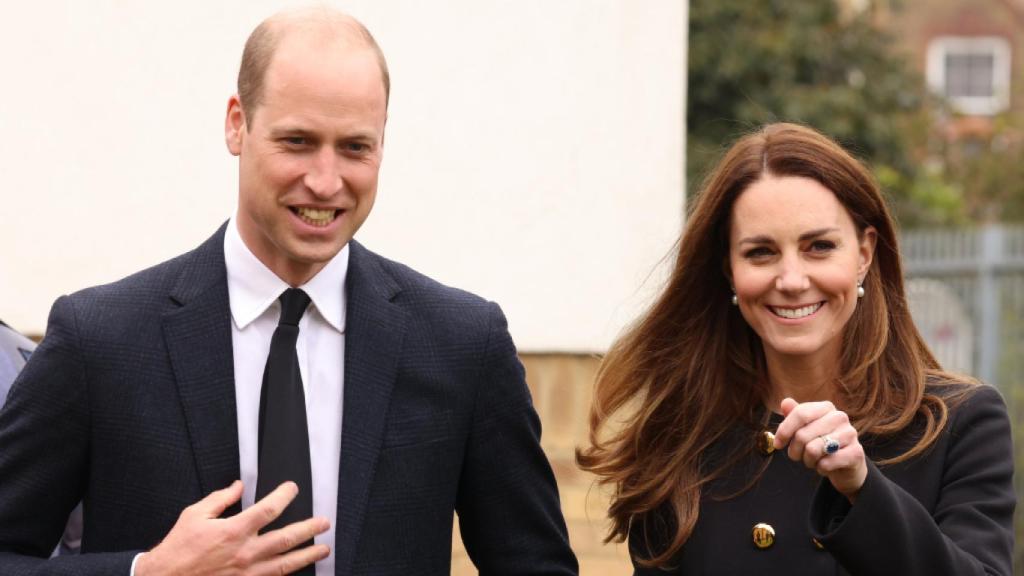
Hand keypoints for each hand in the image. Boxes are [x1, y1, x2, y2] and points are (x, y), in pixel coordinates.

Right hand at [135, 480, 329, 575]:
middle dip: (309, 529)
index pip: (269, 509)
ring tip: (323, 549)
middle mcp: (245, 553)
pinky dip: (286, 575)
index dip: (285, 496)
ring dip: (307, 556)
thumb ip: (221, 499)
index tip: (293, 489)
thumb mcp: (195, 515)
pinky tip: (297, 571)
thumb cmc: (178, 549)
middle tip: (324, 523)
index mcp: (234, 531)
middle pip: (286, 538)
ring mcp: (246, 573)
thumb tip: (239, 486)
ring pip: (285, 564)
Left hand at [773, 398, 866, 501]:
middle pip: (802, 434)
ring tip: (813, 460)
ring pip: (813, 450)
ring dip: (807, 460)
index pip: (800, 414)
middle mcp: (839, 417)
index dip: (784, 431)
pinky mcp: (856, 453)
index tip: (777, 444)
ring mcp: (850, 434)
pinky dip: (820, 469)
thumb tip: (785, 402)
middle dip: (794, 451)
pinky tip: (825, 466)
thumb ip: (795, 416)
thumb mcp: (806, 429)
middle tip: (798, 456)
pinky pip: (825, 464)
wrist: (847, 466)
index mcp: (826, 407)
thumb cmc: (821, 444)